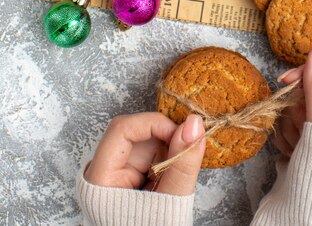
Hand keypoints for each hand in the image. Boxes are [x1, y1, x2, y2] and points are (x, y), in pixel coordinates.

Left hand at [84, 112, 205, 194]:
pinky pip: (151, 155)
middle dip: (166, 138)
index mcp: (101, 178)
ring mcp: (117, 174)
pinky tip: (175, 176)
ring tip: (180, 172)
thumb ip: (182, 164)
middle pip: (136, 134)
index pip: (122, 129)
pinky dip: (168, 159)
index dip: (153, 124)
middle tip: (188, 151)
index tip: (182, 133)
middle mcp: (104, 171)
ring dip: (169, 149)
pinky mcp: (131, 178)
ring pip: (146, 142)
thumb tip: (195, 124)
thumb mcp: (170, 202)